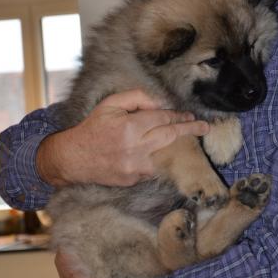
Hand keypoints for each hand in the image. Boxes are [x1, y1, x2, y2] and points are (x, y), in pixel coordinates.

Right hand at [37, 88, 208, 186]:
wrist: (73, 158)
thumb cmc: (93, 128)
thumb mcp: (110, 104)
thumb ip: (136, 98)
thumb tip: (159, 103)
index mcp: (130, 127)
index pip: (163, 118)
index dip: (179, 116)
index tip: (190, 116)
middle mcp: (135, 148)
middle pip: (171, 136)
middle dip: (190, 130)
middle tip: (204, 128)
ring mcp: (135, 167)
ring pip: (165, 154)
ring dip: (176, 146)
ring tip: (187, 140)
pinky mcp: (133, 179)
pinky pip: (153, 167)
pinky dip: (158, 159)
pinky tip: (158, 154)